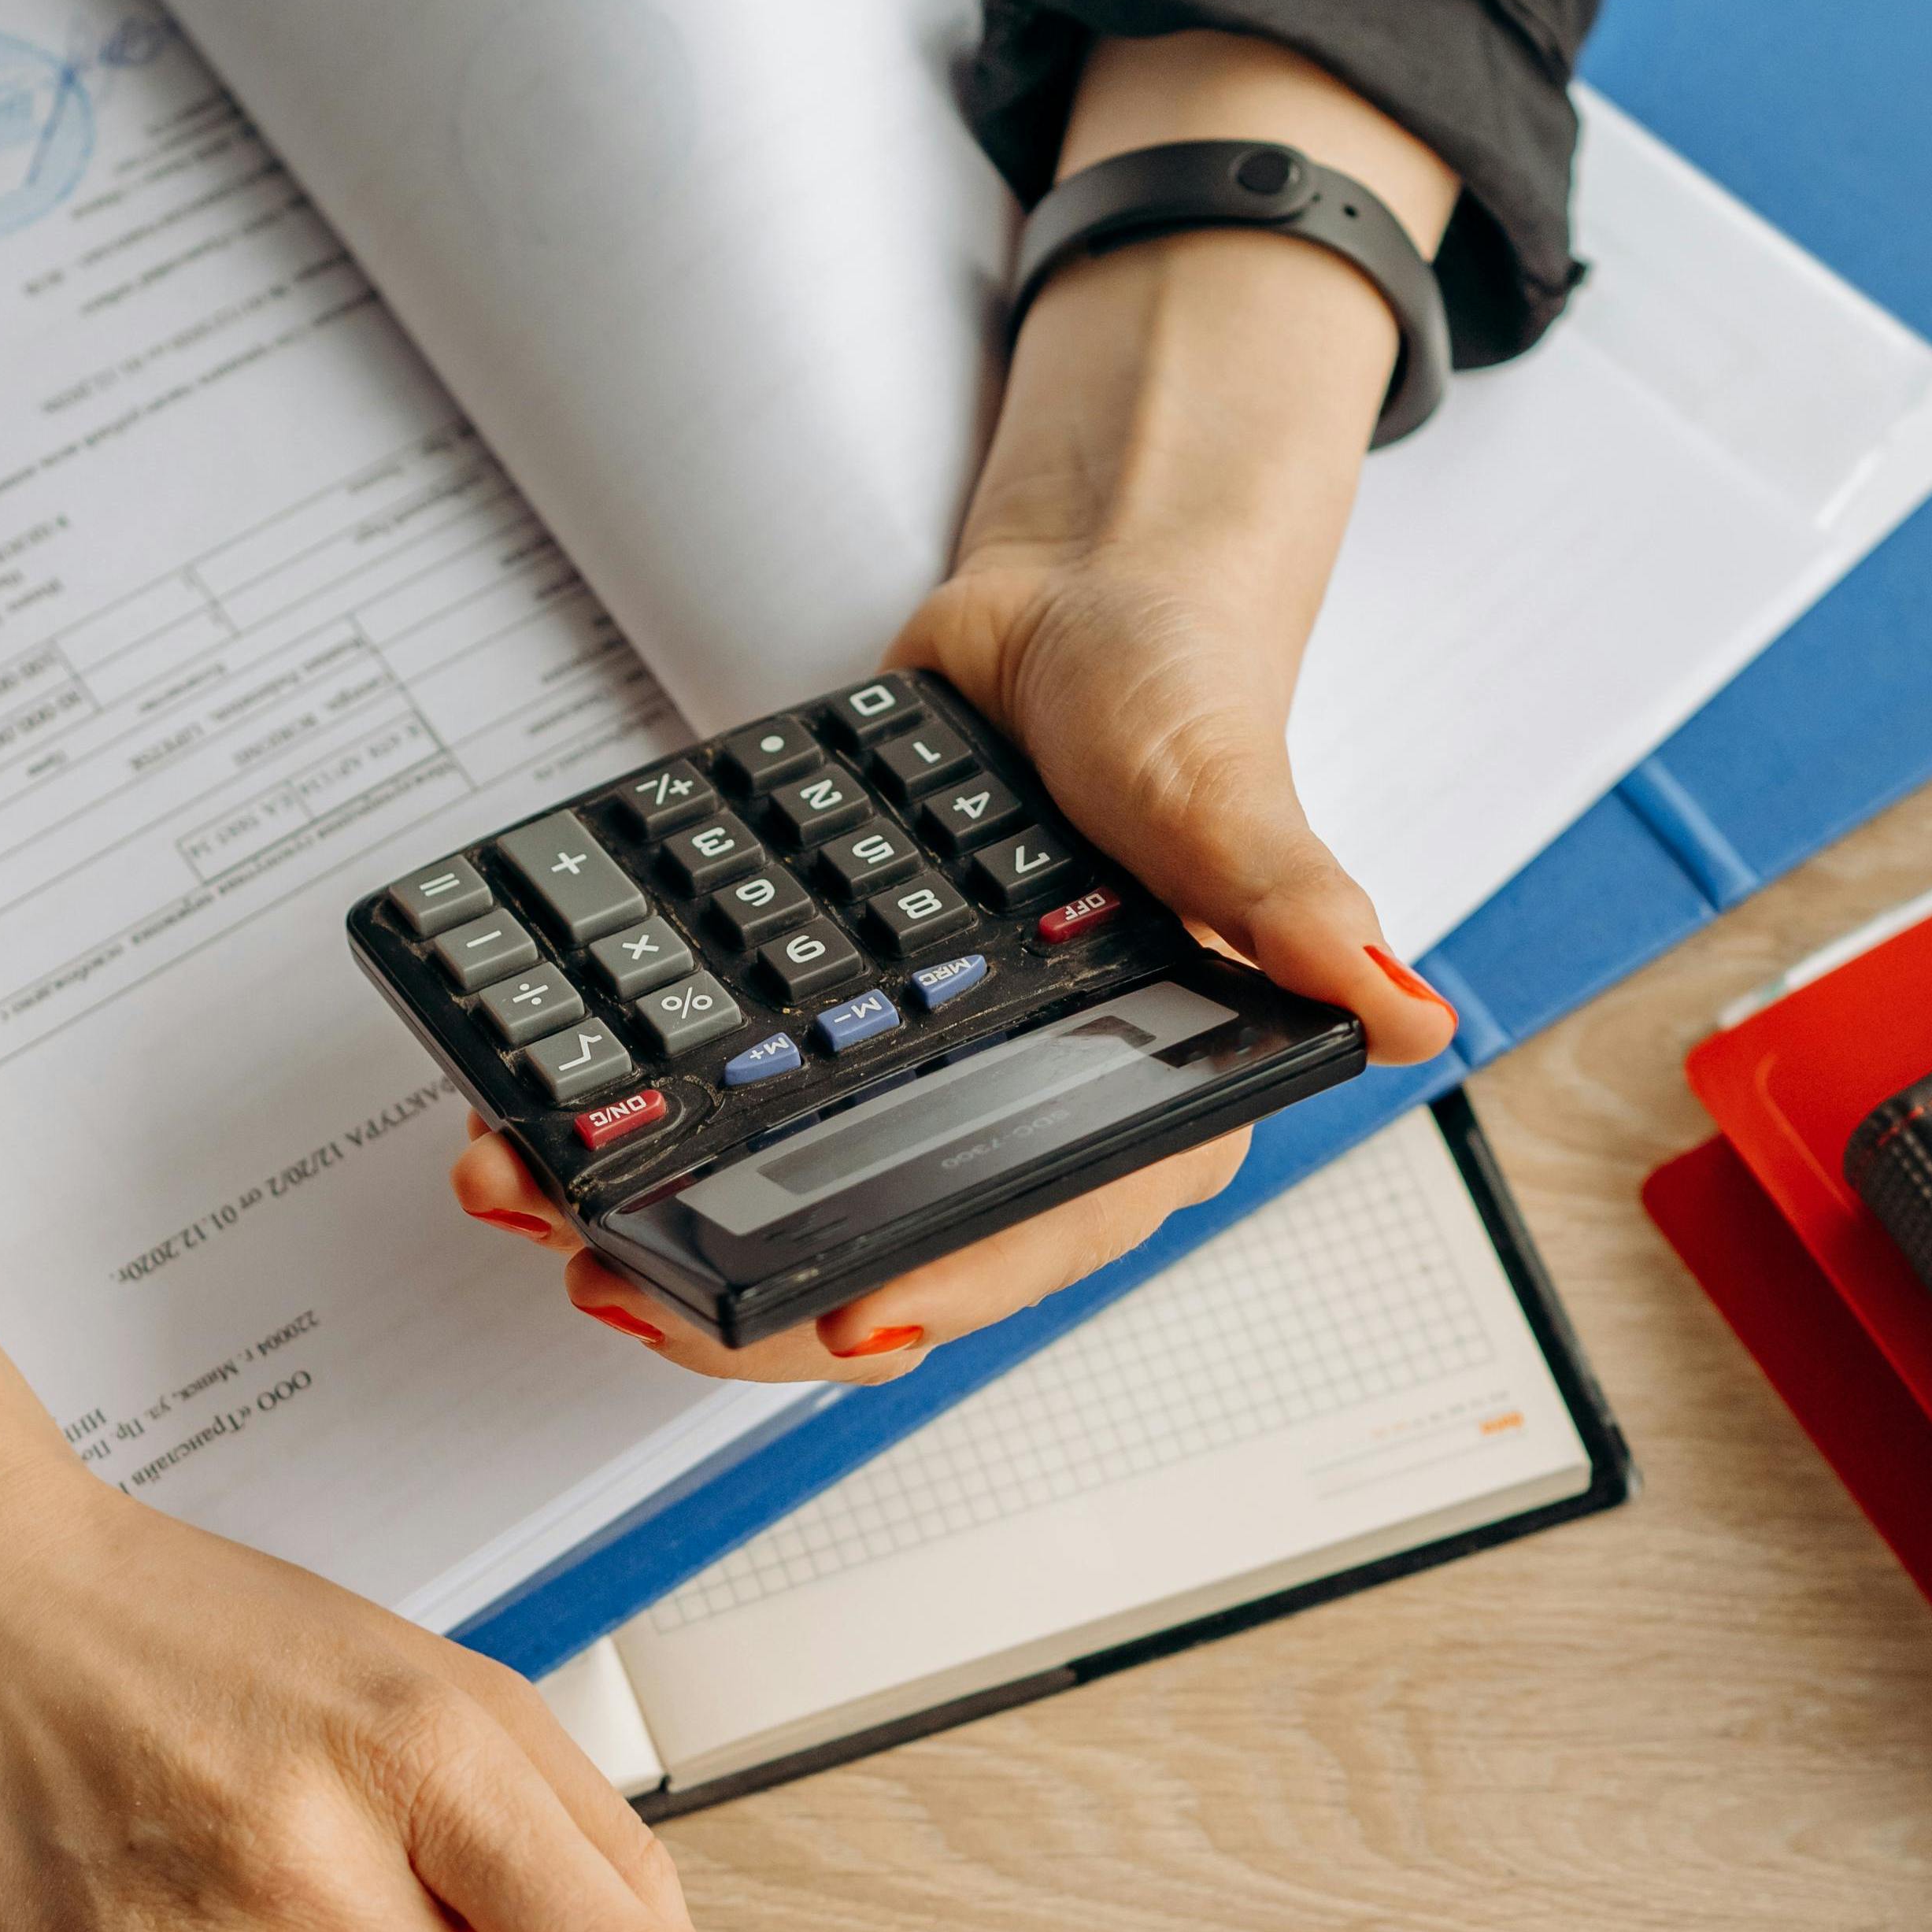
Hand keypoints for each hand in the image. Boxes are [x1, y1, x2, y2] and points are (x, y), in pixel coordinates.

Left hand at [454, 30, 1465, 1385]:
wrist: (1071, 603)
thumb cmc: (1176, 698)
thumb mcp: (1227, 790)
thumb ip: (1294, 904)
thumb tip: (1405, 1008)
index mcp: (1143, 1111)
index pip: (1032, 1241)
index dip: (936, 1294)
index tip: (837, 1328)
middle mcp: (1023, 1127)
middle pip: (875, 1260)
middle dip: (737, 1292)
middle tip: (617, 1280)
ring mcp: (915, 1090)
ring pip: (778, 1206)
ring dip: (647, 1224)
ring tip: (526, 1205)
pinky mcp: (830, 1035)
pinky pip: (727, 1112)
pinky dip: (630, 1127)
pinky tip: (527, 1125)